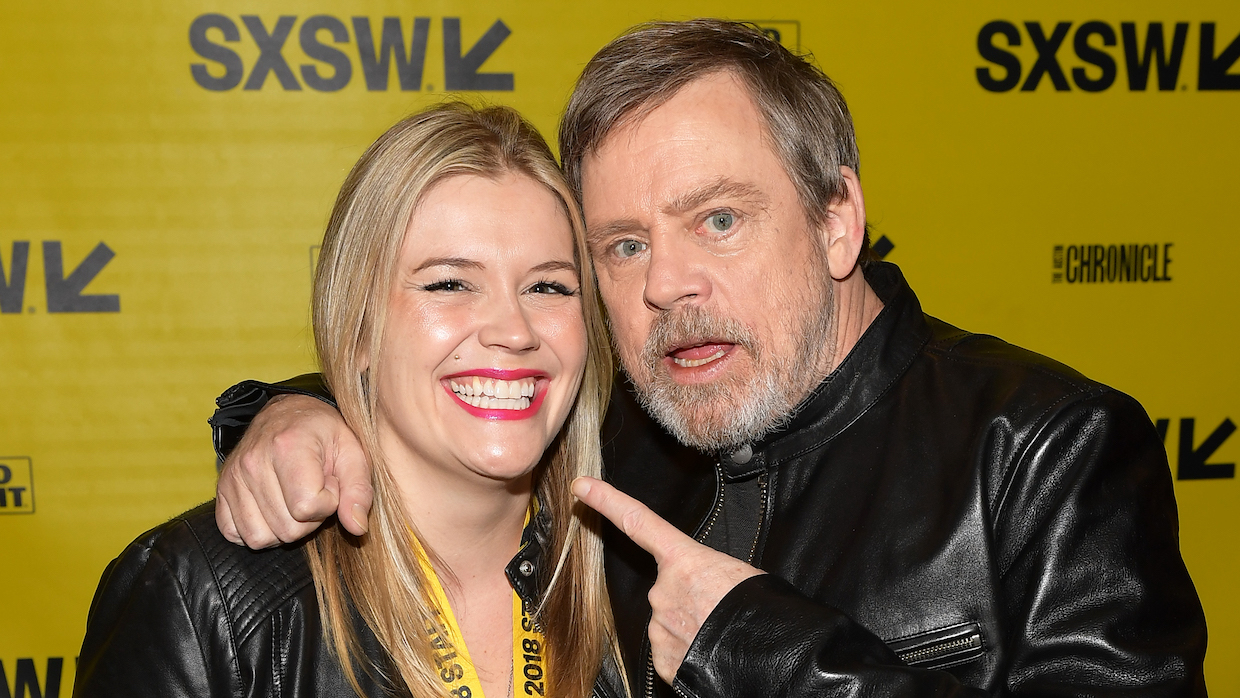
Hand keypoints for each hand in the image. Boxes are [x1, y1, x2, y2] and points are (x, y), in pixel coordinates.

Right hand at [215, 394, 372, 547]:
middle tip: (313, 490)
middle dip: (309, 518)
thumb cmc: (323, 434)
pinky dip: (257, 530)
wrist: (286, 414)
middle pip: (286, 528)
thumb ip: (358, 491)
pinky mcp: (221, 491)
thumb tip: (357, 528)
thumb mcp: (352, 452)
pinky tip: (272, 508)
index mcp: (287, 447)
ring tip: (293, 498)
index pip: (307, 507)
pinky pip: (235, 534)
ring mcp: (233, 478)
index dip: (328, 503)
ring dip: (283, 526)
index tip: (330, 483)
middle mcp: (253, 463)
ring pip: (260, 538)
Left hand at [572, 476, 762, 682]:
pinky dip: (689, 653)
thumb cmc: (763, 612)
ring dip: (691, 628)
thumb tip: (706, 589)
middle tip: (720, 612)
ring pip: (669, 623)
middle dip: (688, 600)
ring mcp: (660, 626)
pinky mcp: (663, 661)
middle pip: (666, 589)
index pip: (638, 523)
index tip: (582, 487)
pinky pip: (671, 651)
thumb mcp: (740, 575)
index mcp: (685, 561)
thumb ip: (708, 574)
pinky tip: (710, 654)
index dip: (606, 501)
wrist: (772, 657)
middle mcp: (663, 591)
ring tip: (720, 635)